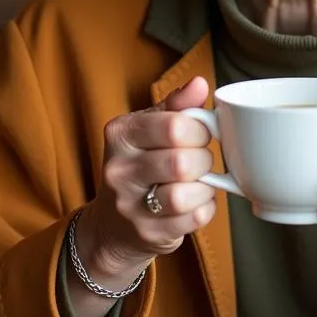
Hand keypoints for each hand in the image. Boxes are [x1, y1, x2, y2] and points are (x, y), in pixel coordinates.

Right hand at [73, 76, 215, 290]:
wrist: (112, 225)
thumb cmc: (140, 166)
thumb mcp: (149, 128)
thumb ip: (176, 105)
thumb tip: (199, 83)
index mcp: (120, 134)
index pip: (174, 126)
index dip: (199, 130)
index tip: (198, 134)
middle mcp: (119, 170)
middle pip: (182, 162)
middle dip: (203, 160)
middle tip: (199, 160)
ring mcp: (130, 206)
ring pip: (187, 194)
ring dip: (204, 187)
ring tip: (197, 182)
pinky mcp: (147, 234)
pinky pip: (195, 218)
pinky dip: (204, 207)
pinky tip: (194, 202)